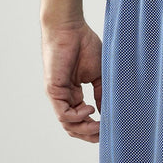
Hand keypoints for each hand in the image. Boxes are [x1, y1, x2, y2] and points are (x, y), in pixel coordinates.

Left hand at [41, 21, 102, 142]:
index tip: (109, 130)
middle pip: (74, 127)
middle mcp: (64, 97)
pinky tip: (90, 109)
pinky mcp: (53, 90)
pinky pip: (63, 114)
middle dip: (90, 134)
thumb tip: (106, 114)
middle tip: (104, 135)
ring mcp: (57, 95)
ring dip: (85, 129)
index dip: (94, 129)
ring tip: (100, 125)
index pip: (81, 120)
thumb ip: (101, 94)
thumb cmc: (84, 44)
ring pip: (68, 125)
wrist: (70, 27)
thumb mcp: (98, 75)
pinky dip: (78, 116)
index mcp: (74, 94)